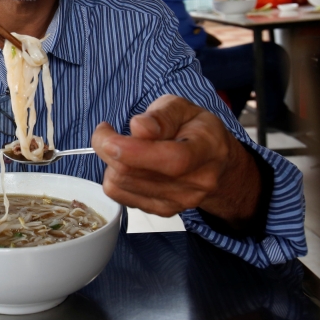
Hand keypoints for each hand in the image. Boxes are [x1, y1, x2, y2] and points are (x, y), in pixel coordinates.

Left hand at [92, 95, 259, 222]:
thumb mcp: (182, 108)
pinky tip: (126, 163)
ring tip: (121, 145)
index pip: (172, 159)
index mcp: (207, 149)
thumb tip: (139, 128)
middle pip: (136, 173)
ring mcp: (180, 201)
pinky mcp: (163, 210)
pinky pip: (120, 196)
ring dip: (110, 161)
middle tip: (105, 131)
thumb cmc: (195, 129)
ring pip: (122, 184)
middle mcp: (197, 181)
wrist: (214, 161)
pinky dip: (113, 177)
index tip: (108, 137)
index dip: (134, 151)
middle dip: (108, 147)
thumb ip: (161, 115)